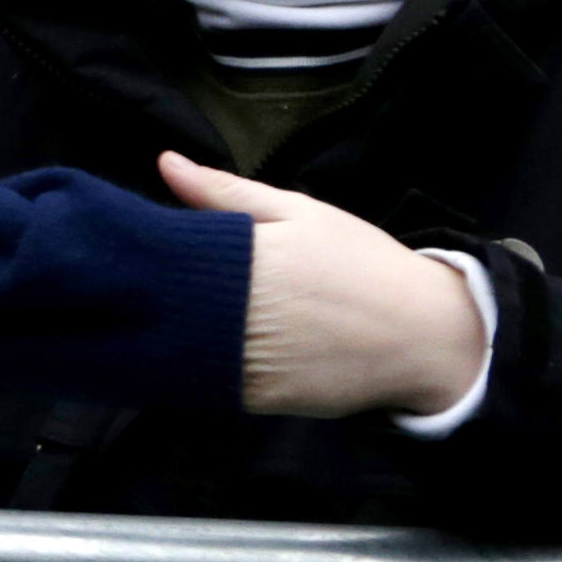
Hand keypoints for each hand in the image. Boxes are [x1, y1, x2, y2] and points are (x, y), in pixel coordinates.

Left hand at [159, 153, 488, 418]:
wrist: (426, 337)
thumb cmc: (360, 263)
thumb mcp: (301, 214)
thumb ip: (227, 192)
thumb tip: (163, 162)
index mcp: (249, 259)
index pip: (167, 255)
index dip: (145, 252)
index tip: (135, 243)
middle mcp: (245, 314)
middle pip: (167, 303)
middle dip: (152, 291)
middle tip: (142, 278)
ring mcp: (254, 362)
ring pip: (182, 348)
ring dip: (166, 330)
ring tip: (161, 310)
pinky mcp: (264, 400)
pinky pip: (209, 383)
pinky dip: (194, 366)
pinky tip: (192, 347)